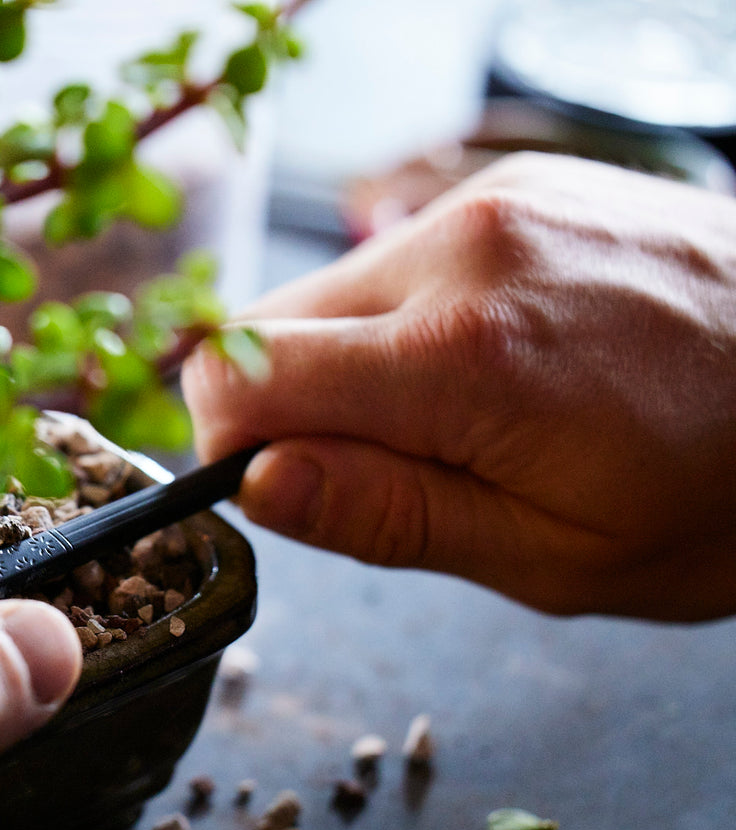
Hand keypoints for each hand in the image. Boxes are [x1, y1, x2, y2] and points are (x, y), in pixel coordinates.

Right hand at [183, 152, 735, 620]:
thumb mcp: (554, 552)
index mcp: (462, 358)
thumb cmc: (724, 487)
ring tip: (465, 411)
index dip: (233, 443)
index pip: (240, 372)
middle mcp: (462, 251)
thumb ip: (387, 516)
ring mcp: (490, 203)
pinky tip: (495, 356)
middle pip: (269, 325)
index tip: (291, 486)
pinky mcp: (513, 186)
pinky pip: (398, 258)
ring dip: (355, 361)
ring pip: (329, 291)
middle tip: (397, 463)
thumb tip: (259, 484)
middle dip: (296, 406)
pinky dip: (408, 317)